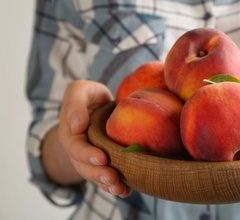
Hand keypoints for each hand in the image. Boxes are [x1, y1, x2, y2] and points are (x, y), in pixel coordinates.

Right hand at [57, 80, 131, 197]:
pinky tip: (126, 191)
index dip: (87, 154)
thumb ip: (75, 103)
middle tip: (113, 178)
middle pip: (85, 167)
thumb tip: (77, 125)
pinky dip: (115, 186)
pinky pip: (105, 178)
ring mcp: (90, 159)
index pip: (75, 147)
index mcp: (71, 133)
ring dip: (107, 184)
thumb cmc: (89, 97)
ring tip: (120, 189)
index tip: (102, 158)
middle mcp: (78, 150)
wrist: (97, 106)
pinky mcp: (103, 163)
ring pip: (95, 175)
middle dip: (98, 174)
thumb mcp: (80, 91)